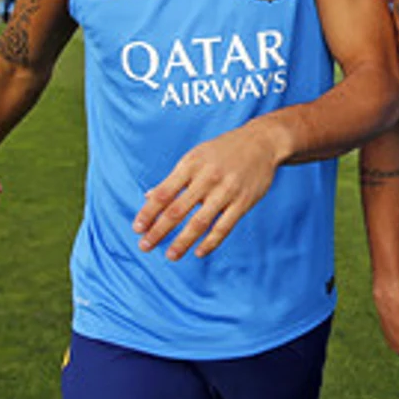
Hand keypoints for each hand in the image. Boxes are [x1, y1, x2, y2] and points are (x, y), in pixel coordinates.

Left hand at [134, 119, 288, 260]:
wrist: (262, 142)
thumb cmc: (223, 150)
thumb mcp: (195, 157)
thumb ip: (174, 179)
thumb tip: (148, 197)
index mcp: (191, 164)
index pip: (163, 193)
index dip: (148, 212)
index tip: (137, 228)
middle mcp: (207, 177)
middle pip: (177, 210)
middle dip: (158, 231)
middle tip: (144, 246)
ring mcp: (226, 191)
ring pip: (199, 222)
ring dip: (182, 242)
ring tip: (170, 255)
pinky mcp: (243, 202)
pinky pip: (224, 226)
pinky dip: (210, 242)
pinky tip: (198, 252)